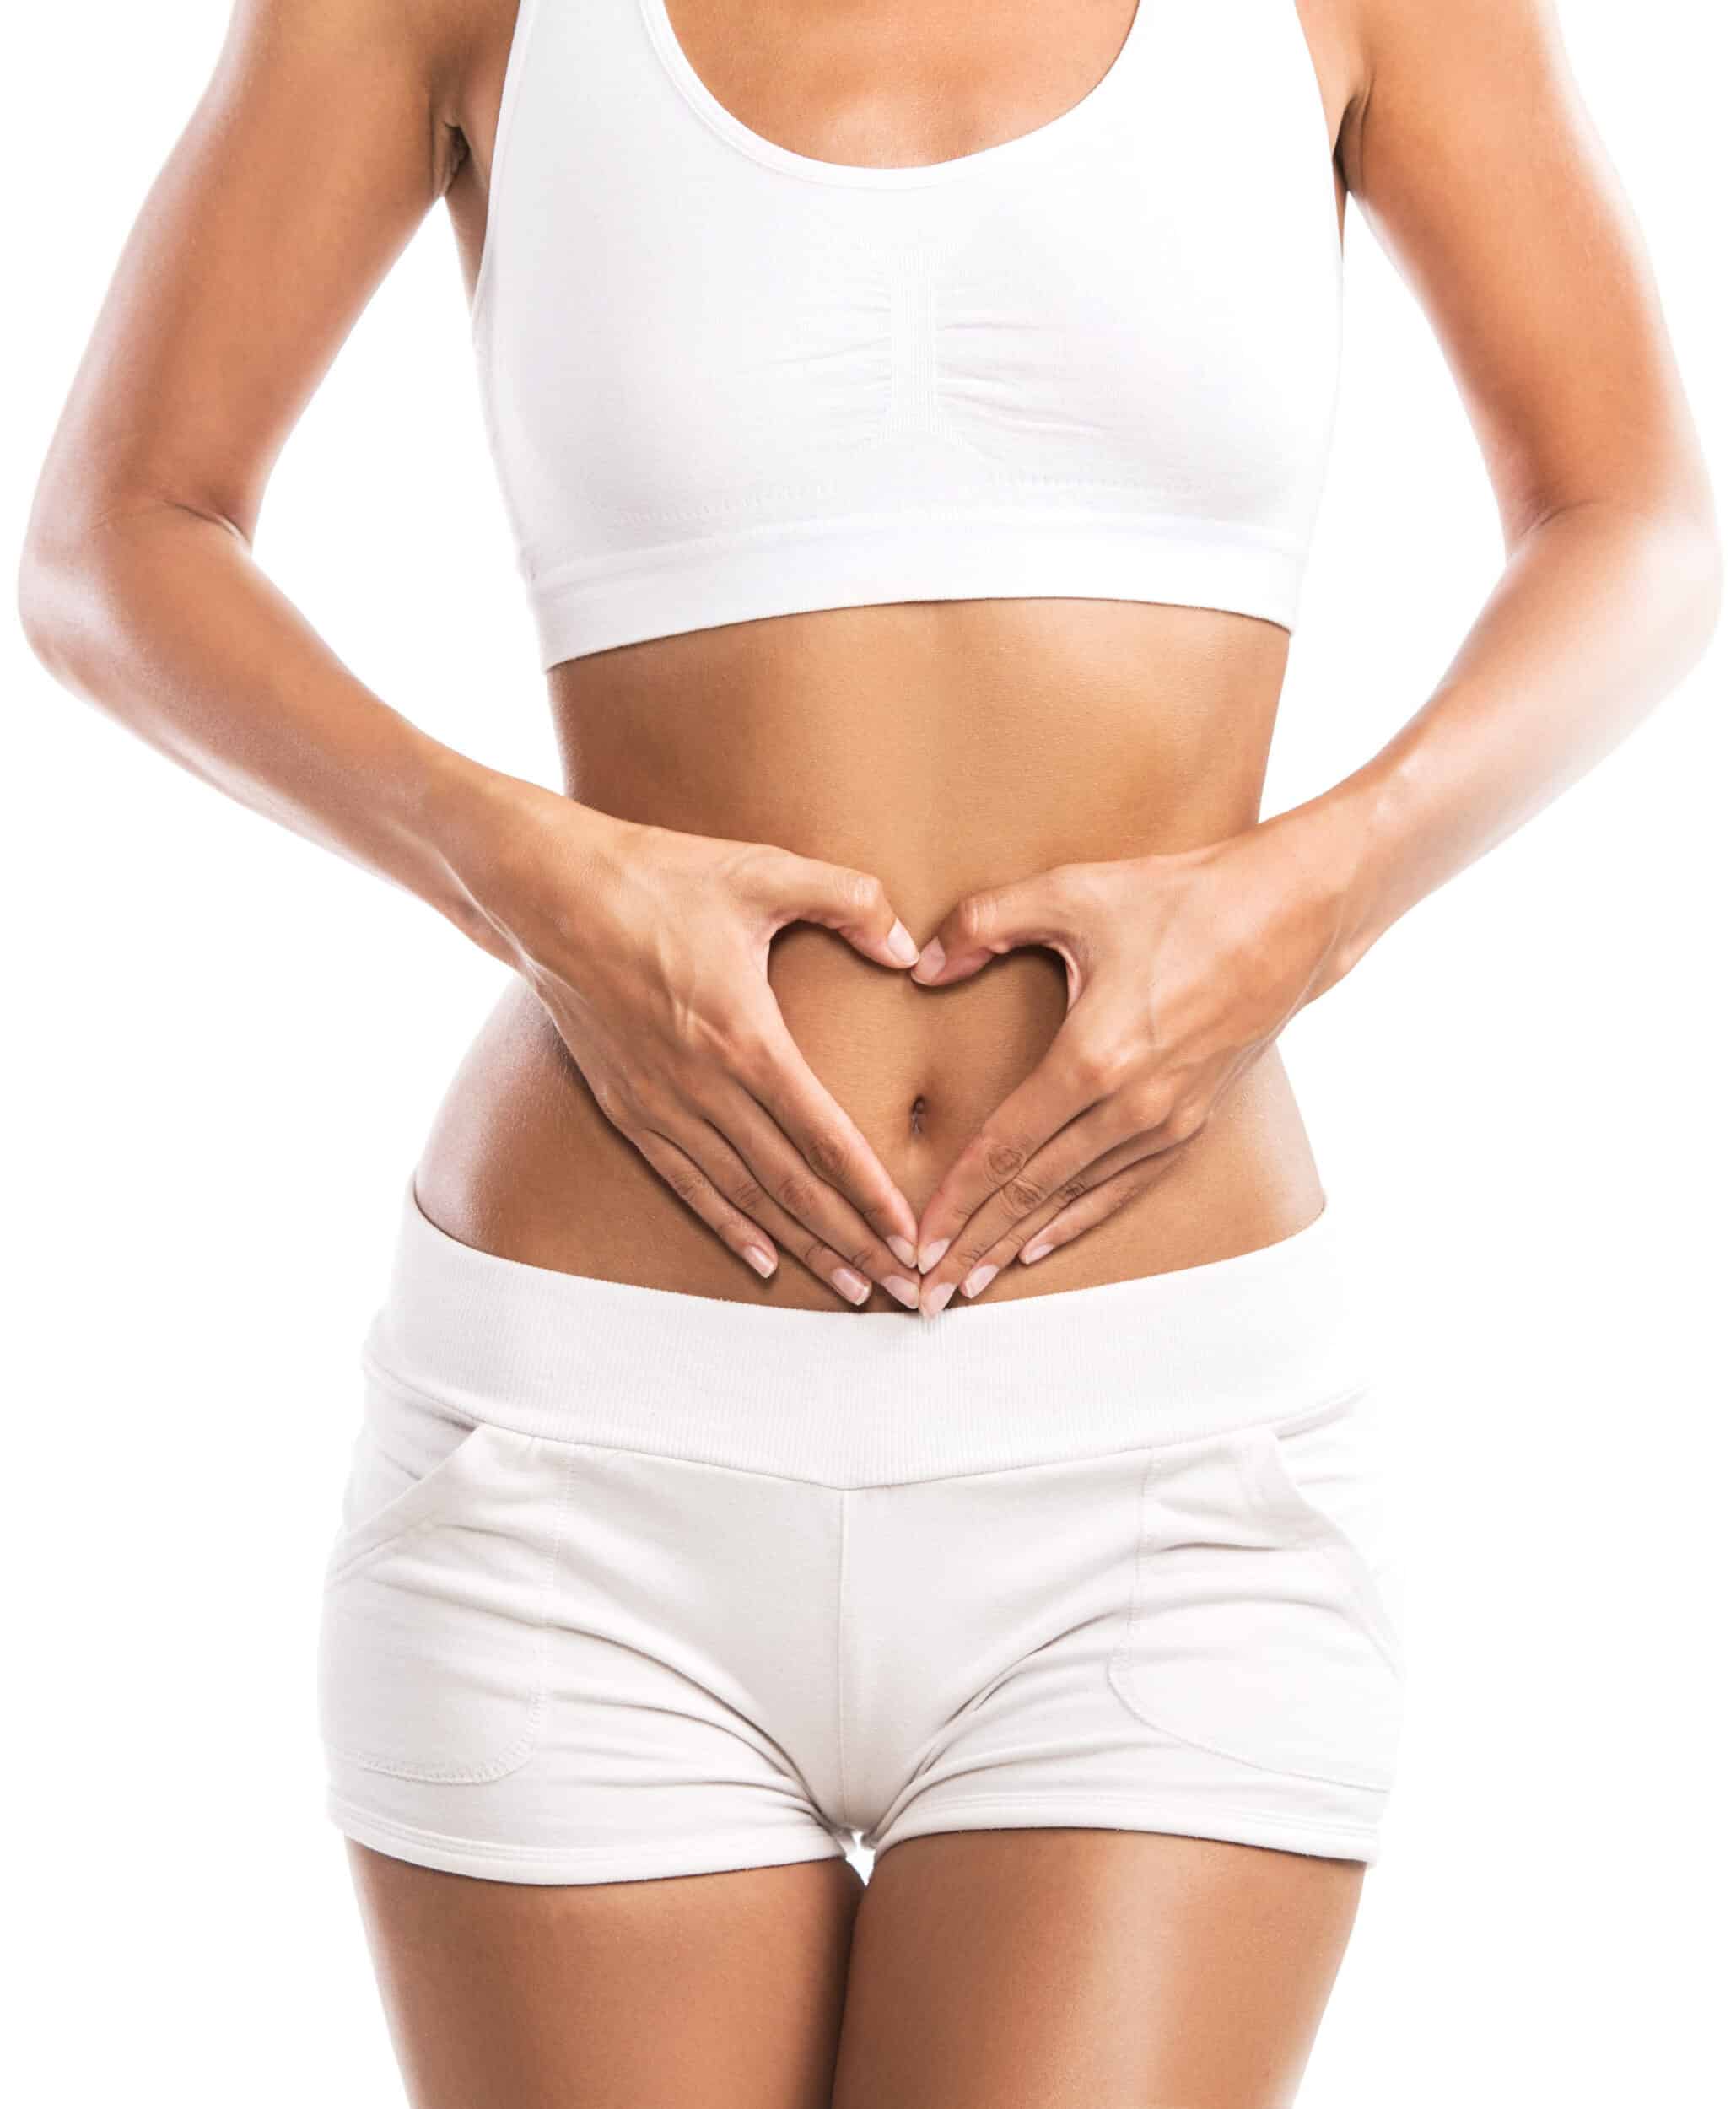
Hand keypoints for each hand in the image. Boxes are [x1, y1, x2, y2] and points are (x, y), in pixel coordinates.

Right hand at [455, 781, 922, 1306]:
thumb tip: (909, 947)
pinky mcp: (627, 1106)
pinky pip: (686, 1183)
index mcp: (745, 1038)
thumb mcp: (764, 871)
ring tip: (851, 1288)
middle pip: (792, 1185)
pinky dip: (727, 1225)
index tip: (911, 1238)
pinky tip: (762, 1260)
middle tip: (901, 1290)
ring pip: (744, 1196)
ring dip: (801, 1247)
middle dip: (852, 1243)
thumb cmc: (657, 876)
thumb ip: (850, 900)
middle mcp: (703, 1087)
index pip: (823, 1137)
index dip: (871, 1194)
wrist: (546, 892)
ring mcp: (660, 1104)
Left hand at [905, 808, 1360, 1314]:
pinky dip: (1078, 1220)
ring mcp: (1169, 1119)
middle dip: (974, 1243)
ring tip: (970, 1280)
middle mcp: (1132, 1106)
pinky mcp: (1195, 1119)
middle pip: (1033, 1192)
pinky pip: (1124, 1186)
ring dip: (1018, 1242)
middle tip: (927, 1292)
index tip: (917, 1242)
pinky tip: (1041, 1244)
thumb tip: (923, 964)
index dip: (956, 1200)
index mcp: (1094, 1057)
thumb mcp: (1071, 891)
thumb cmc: (1181, 897)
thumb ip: (984, 923)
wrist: (1292, 914)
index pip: (1005, 1149)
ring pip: (1076, 1198)